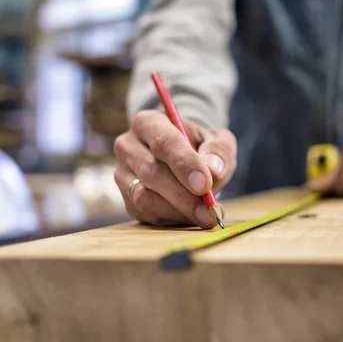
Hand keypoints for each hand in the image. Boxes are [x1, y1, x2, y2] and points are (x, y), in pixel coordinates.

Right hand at [113, 110, 236, 227]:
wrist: (188, 159)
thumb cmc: (203, 147)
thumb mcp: (218, 141)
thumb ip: (219, 151)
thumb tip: (214, 170)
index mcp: (149, 123)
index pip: (164, 143)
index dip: (185, 165)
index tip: (204, 185)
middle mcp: (128, 146)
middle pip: (152, 172)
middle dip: (184, 195)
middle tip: (210, 209)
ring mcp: (123, 174)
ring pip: (144, 197)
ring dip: (178, 211)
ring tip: (206, 215)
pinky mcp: (127, 198)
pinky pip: (145, 214)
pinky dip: (171, 219)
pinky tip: (191, 217)